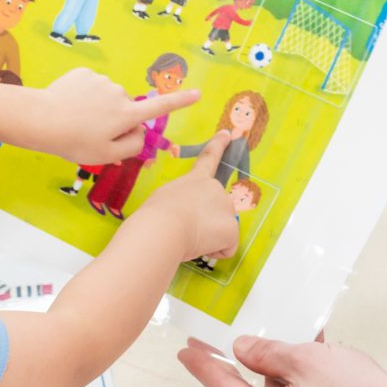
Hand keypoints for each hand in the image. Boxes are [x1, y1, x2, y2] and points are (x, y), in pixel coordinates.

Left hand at [32, 67, 198, 165]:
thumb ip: (131, 147)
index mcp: (127, 115)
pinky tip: (70, 106)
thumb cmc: (74, 142)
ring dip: (99, 107)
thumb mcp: (106, 155)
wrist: (40, 119)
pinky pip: (92, 86)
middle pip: (127, 109)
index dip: (181, 101)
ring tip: (77, 120)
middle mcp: (120, 93)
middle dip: (116, 119)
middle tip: (92, 134)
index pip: (161, 108)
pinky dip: (85, 96)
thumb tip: (139, 133)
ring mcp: (102, 81)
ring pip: (108, 97)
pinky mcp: (85, 73)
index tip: (198, 94)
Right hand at [141, 131, 238, 258]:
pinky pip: (226, 248)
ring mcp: (227, 207)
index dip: (219, 145)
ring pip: (220, 231)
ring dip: (207, 238)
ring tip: (188, 236)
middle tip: (184, 229)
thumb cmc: (153, 216)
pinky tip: (199, 245)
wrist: (162, 229)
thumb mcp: (164, 198)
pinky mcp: (233, 228)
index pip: (209, 158)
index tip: (228, 134)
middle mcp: (215, 188)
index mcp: (195, 179)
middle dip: (206, 223)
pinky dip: (214, 252)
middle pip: (216, 210)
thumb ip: (180, 200)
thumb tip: (183, 216)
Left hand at [179, 334, 386, 386]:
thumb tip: (243, 350)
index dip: (204, 367)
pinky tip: (319, 363)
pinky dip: (304, 385)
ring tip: (310, 349)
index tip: (187, 354)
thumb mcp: (303, 360)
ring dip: (289, 372)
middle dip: (262, 364)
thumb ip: (265, 354)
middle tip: (260, 339)